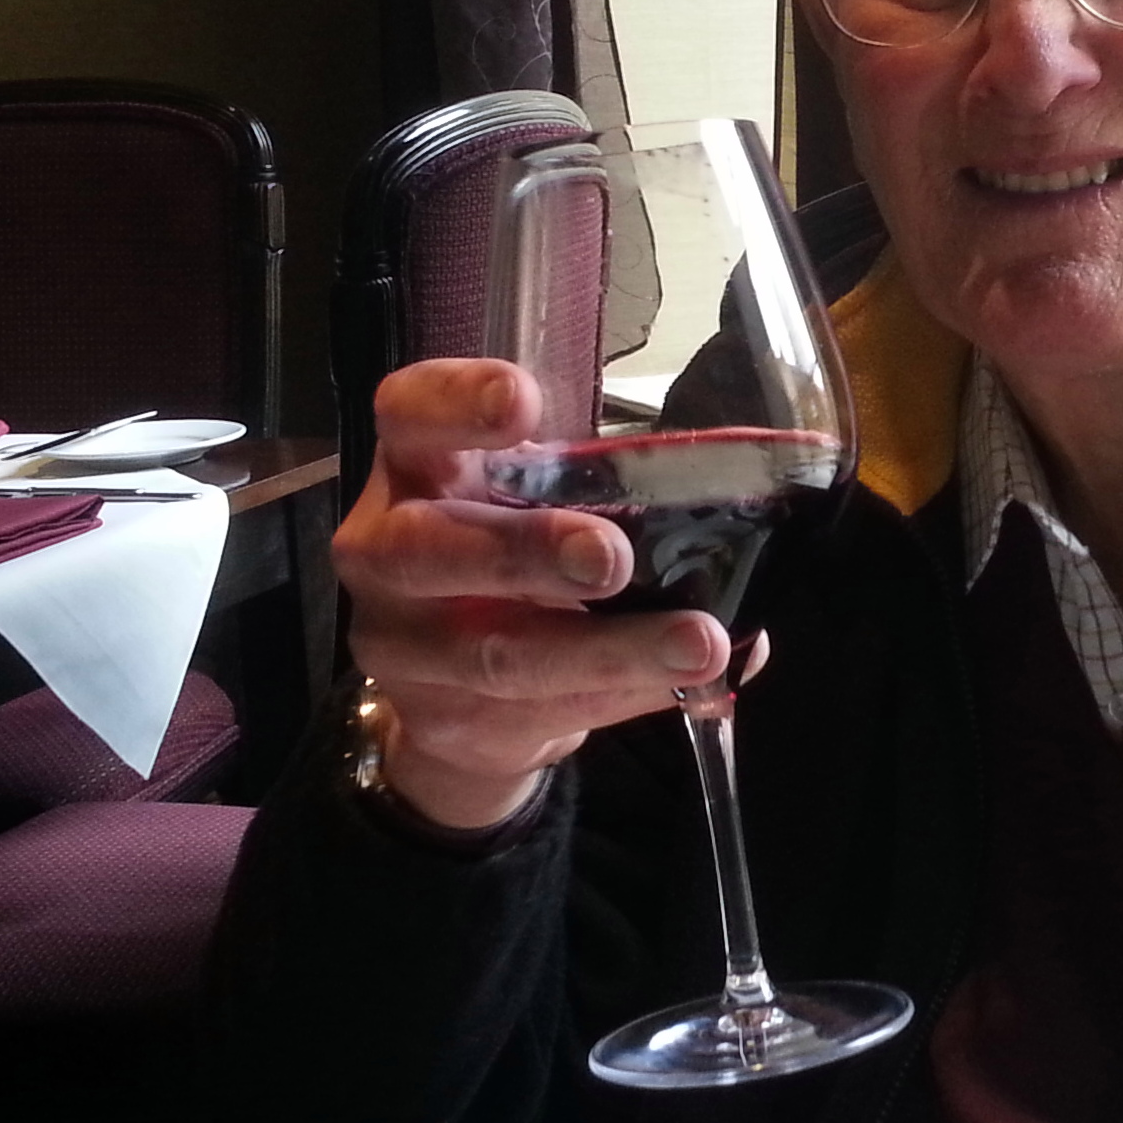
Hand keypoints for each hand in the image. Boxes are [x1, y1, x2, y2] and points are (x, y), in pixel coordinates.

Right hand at [338, 358, 734, 828]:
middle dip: (525, 551)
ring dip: (608, 649)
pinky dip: (626, 694)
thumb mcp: (529, 499)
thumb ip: (600, 488)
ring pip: (499, 653)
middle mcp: (385, 552)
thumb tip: (737, 507)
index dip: (456, 403)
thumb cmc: (507, 553)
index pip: (408, 414)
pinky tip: (686, 682)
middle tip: (608, 556)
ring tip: (695, 642)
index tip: (522, 402)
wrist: (446, 685)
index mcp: (416, 467)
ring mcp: (405, 647)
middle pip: (428, 548)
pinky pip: (544, 712)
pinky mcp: (448, 721)